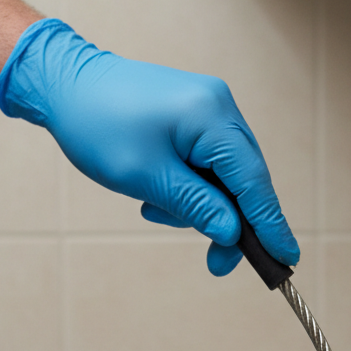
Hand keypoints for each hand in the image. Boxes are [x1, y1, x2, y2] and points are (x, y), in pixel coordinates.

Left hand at [0, 19, 298, 276]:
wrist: (63, 85)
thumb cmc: (98, 126)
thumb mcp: (148, 178)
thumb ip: (196, 206)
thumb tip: (233, 232)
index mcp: (212, 117)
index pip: (254, 181)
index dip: (271, 224)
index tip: (287, 259)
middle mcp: (218, 107)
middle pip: (244, 180)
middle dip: (229, 224)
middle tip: (216, 264)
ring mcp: (207, 109)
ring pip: (223, 176)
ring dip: (198, 205)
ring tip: (154, 209)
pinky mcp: (192, 116)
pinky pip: (205, 163)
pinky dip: (188, 188)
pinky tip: (156, 196)